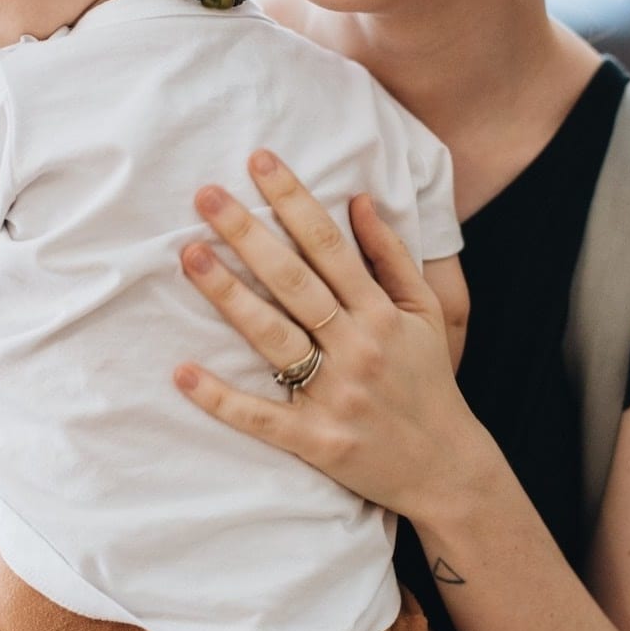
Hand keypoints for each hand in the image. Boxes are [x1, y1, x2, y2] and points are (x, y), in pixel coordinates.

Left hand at [175, 150, 491, 523]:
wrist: (447, 469)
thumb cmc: (428, 381)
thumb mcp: (427, 313)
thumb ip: (392, 256)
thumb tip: (359, 199)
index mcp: (381, 313)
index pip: (329, 245)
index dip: (293, 200)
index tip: (258, 161)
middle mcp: (357, 347)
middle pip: (293, 281)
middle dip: (248, 234)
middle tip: (205, 195)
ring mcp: (334, 395)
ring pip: (273, 336)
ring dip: (228, 295)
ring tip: (190, 256)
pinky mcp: (315, 441)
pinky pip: (260, 416)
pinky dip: (220, 398)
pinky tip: (182, 372)